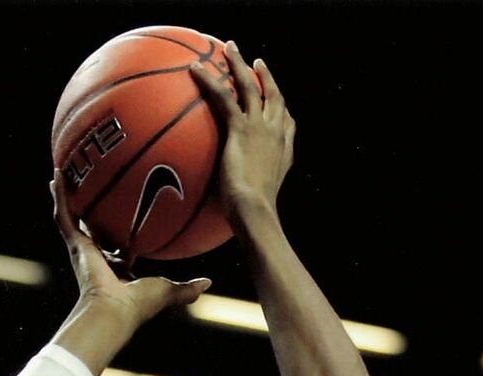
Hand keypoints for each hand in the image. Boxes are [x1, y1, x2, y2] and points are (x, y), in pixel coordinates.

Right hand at [51, 170, 210, 332]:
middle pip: (91, 227)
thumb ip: (187, 288)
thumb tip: (209, 282)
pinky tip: (56, 174)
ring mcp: (83, 250)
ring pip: (73, 216)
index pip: (116, 247)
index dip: (118, 234)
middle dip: (89, 211)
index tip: (123, 218)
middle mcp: (96, 257)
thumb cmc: (139, 305)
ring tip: (62, 173)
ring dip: (67, 196)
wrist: (113, 311)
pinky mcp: (74, 245)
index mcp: (115, 268)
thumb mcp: (168, 290)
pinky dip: (60, 196)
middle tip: (88, 189)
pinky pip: (64, 214)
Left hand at [193, 42, 293, 229]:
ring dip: (240, 64)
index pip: (287, 126)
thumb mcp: (257, 208)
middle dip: (266, 77)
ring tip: (229, 48)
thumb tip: (236, 217)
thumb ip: (250, 201)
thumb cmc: (254, 220)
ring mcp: (261, 128)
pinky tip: (195, 68)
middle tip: (257, 63)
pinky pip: (223, 97)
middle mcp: (276, 135)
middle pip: (274, 97)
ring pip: (251, 86)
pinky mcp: (241, 129)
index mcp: (283, 153)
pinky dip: (209, 80)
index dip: (283, 113)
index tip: (278, 103)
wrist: (256, 213)